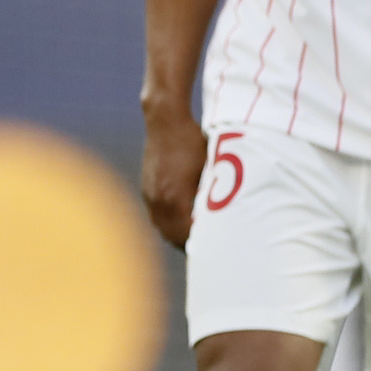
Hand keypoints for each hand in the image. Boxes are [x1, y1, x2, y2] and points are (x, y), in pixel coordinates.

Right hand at [140, 100, 208, 249]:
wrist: (165, 120)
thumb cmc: (192, 141)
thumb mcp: (210, 166)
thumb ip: (212, 193)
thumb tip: (224, 215)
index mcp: (176, 197)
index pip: (187, 234)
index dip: (200, 244)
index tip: (214, 250)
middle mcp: (159, 199)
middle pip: (172, 235)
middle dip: (188, 244)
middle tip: (207, 249)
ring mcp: (150, 194)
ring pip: (162, 227)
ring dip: (176, 234)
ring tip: (195, 237)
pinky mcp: (146, 187)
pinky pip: (156, 215)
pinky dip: (168, 222)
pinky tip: (181, 219)